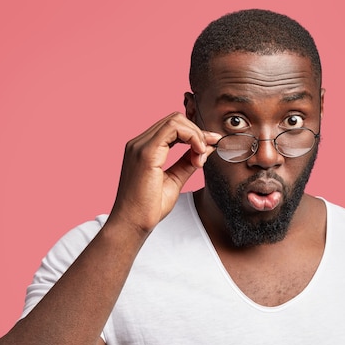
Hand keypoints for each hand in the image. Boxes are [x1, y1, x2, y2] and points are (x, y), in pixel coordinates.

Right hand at [107, 112, 219, 234]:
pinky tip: (198, 155)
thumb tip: (207, 147)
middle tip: (207, 151)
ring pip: (175, 120)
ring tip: (201, 156)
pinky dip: (192, 138)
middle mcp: (139, 143)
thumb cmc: (149, 207)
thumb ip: (188, 162)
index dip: (195, 133)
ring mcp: (140, 146)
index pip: (172, 127)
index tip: (212, 144)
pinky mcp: (145, 153)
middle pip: (174, 119)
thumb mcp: (175, 180)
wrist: (132, 224)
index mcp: (144, 148)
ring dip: (195, 135)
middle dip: (197, 132)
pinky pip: (173, 129)